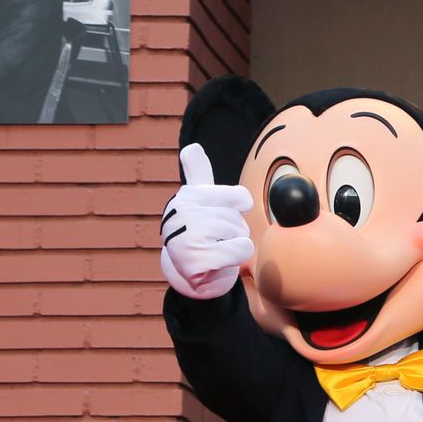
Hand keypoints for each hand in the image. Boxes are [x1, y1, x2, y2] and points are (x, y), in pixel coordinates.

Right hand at [159, 143, 255, 299]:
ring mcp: (185, 237)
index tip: (222, 217)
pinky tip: (217, 263)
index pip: (240, 197)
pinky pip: (239, 251)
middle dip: (235, 232)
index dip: (239, 210)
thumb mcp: (201, 200)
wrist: (192, 273)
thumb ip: (198, 173)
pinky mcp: (194, 261)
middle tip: (216, 240)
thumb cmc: (201, 232)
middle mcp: (182, 212)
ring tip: (215, 250)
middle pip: (238, 218)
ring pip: (240, 234)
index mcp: (188, 196)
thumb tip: (192, 148)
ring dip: (235, 247)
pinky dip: (235, 259)